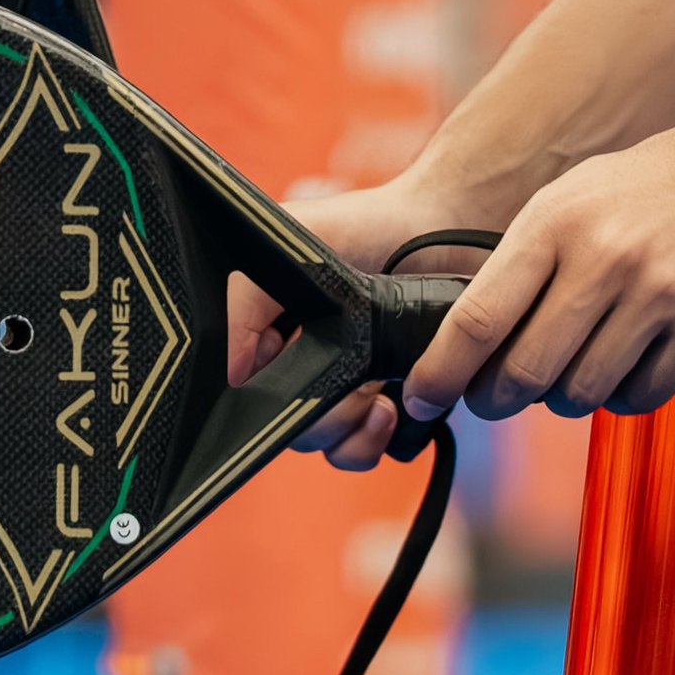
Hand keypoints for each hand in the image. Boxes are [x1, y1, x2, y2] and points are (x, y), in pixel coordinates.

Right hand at [228, 165, 494, 474]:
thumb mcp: (290, 243)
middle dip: (318, 420)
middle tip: (351, 390)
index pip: (252, 395)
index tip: (294, 386)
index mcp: (275, 334)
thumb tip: (236, 374)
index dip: (266, 403)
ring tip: (376, 402)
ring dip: (348, 435)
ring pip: (328, 446)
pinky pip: (371, 448)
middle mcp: (307, 366)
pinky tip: (390, 409)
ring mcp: (349, 388)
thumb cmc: (362, 226)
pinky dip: (375, 441)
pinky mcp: (393, 401)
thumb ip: (247, 298)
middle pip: (291, 430)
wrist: (438, 230)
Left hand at [398, 105, 674, 428]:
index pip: (479, 317)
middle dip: (500, 397)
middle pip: (525, 370)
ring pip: (583, 392)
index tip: (422, 396)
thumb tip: (481, 332)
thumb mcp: (585, 191)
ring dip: (570, 397)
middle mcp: (604, 258)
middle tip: (499, 398)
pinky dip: (627, 394)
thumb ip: (534, 255)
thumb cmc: (674, 178)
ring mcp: (659, 297)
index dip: (441, 371)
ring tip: (579, 370)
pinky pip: (644, 394)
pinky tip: (633, 366)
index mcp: (558, 219)